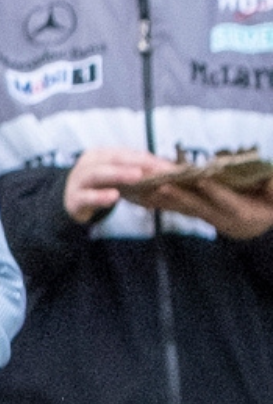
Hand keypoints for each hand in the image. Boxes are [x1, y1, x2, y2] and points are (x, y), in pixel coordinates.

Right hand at [63, 144, 184, 224]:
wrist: (70, 203)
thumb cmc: (99, 187)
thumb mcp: (117, 177)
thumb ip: (137, 173)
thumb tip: (169, 171)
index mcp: (101, 155)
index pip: (127, 154)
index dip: (148, 158)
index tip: (169, 166)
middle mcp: (88, 164)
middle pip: (113, 159)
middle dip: (136, 162)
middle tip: (157, 168)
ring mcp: (78, 180)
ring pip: (98, 173)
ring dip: (119, 174)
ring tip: (138, 176)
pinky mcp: (73, 199)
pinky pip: (86, 196)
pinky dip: (100, 196)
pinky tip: (113, 197)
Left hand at [139, 170, 272, 241]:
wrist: (265, 223)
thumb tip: (270, 183)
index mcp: (246, 215)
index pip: (229, 204)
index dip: (216, 192)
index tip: (202, 180)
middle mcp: (225, 220)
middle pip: (200, 208)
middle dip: (180, 196)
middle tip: (161, 185)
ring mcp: (212, 219)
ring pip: (186, 209)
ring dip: (165, 200)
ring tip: (144, 190)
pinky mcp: (203, 216)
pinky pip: (181, 209)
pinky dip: (165, 201)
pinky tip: (145, 195)